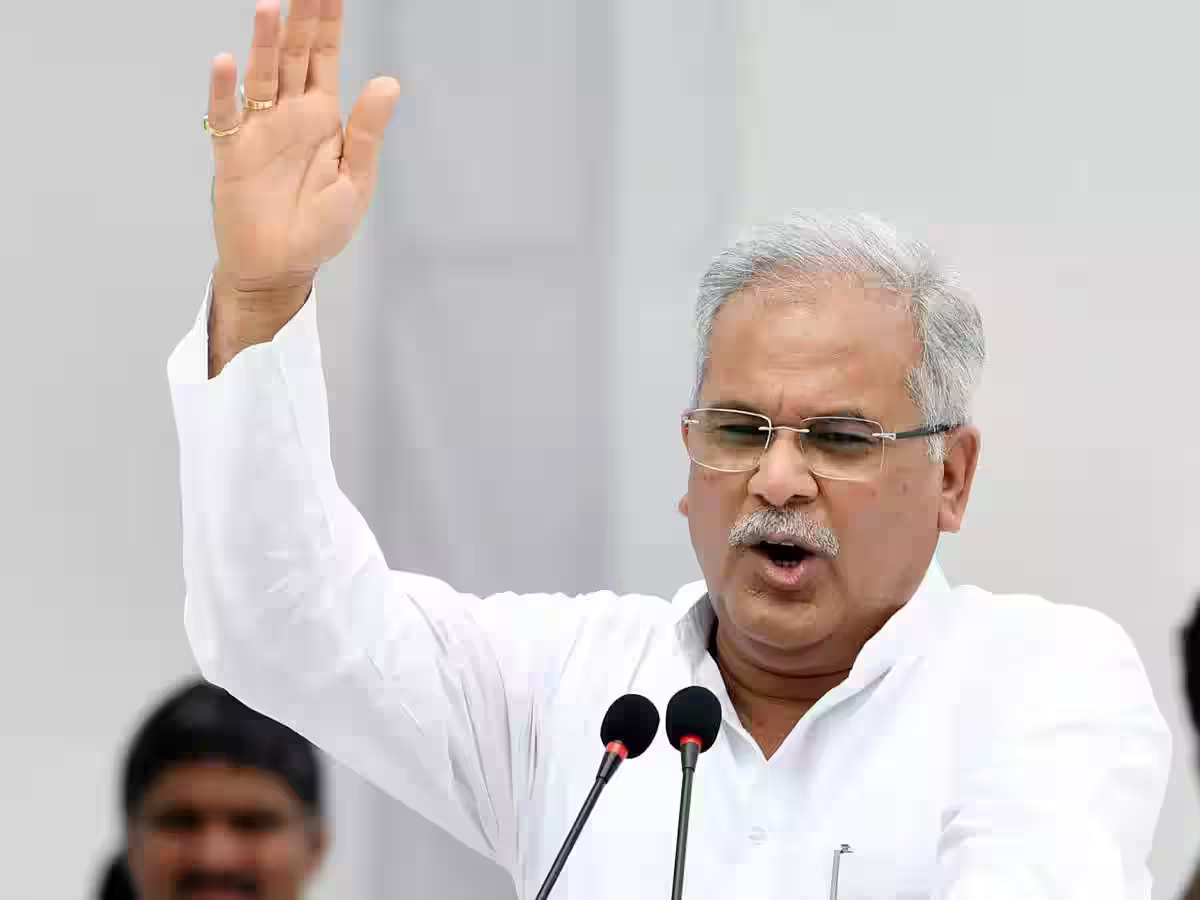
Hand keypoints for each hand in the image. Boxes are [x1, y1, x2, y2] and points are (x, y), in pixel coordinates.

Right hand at [204, 0, 399, 371]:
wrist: (281, 268)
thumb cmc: (320, 229)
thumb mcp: (355, 182)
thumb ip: (366, 133)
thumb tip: (387, 83)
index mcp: (323, 118)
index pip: (325, 58)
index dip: (328, 22)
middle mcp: (289, 114)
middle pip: (294, 55)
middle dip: (300, 17)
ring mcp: (258, 130)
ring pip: (262, 77)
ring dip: (265, 43)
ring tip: (271, 7)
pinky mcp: (232, 153)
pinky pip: (226, 116)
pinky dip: (224, 90)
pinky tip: (226, 62)